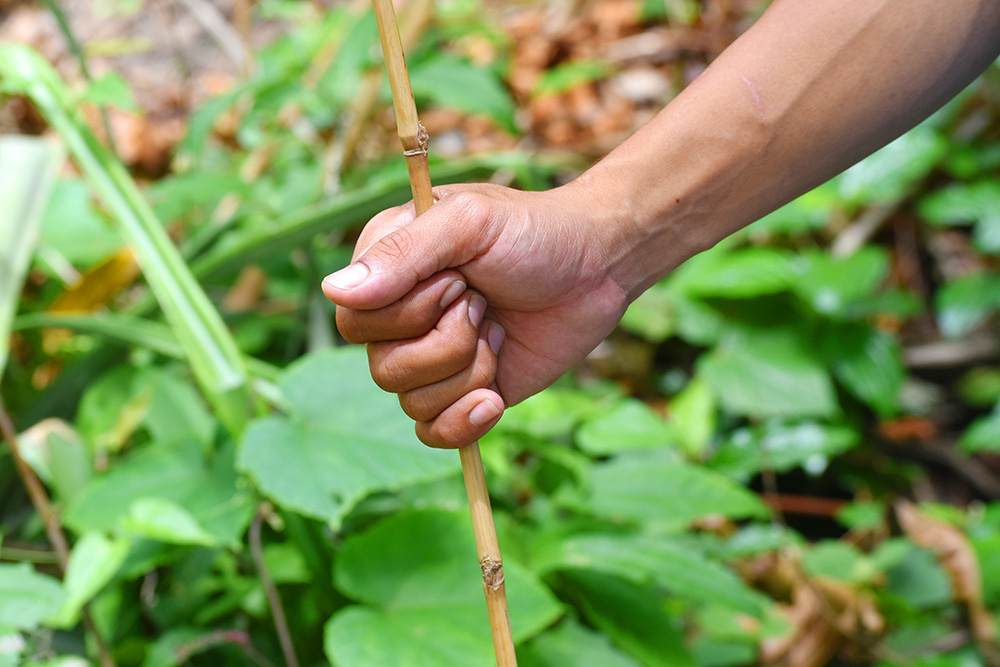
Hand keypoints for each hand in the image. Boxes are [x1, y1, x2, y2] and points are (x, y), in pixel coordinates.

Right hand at [323, 182, 628, 447]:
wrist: (599, 267)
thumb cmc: (533, 232)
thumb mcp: (470, 225)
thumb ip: (404, 254)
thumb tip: (334, 291)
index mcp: (387, 267)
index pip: (353, 320)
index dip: (408, 314)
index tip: (459, 280)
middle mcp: (400, 316)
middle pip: (381, 367)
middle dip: (447, 343)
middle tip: (483, 303)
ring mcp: (431, 357)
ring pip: (411, 402)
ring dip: (468, 372)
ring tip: (498, 332)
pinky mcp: (462, 392)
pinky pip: (434, 433)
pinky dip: (465, 422)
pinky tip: (495, 399)